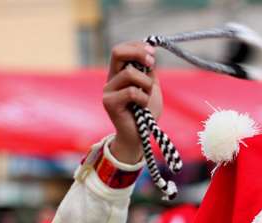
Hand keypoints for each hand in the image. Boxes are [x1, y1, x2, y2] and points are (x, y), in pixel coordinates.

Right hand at [103, 41, 162, 163]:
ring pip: (129, 73)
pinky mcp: (109, 103)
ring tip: (147, 97)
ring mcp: (108, 90)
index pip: (122, 50)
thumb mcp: (151, 88)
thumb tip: (150, 53)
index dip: (137, 46)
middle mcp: (111, 79)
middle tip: (151, 63)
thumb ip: (149, 72)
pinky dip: (143, 98)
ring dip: (146, 84)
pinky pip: (131, 92)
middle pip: (117, 52)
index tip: (153, 53)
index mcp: (119, 73)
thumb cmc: (146, 114)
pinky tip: (143, 108)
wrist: (140, 137)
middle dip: (138, 53)